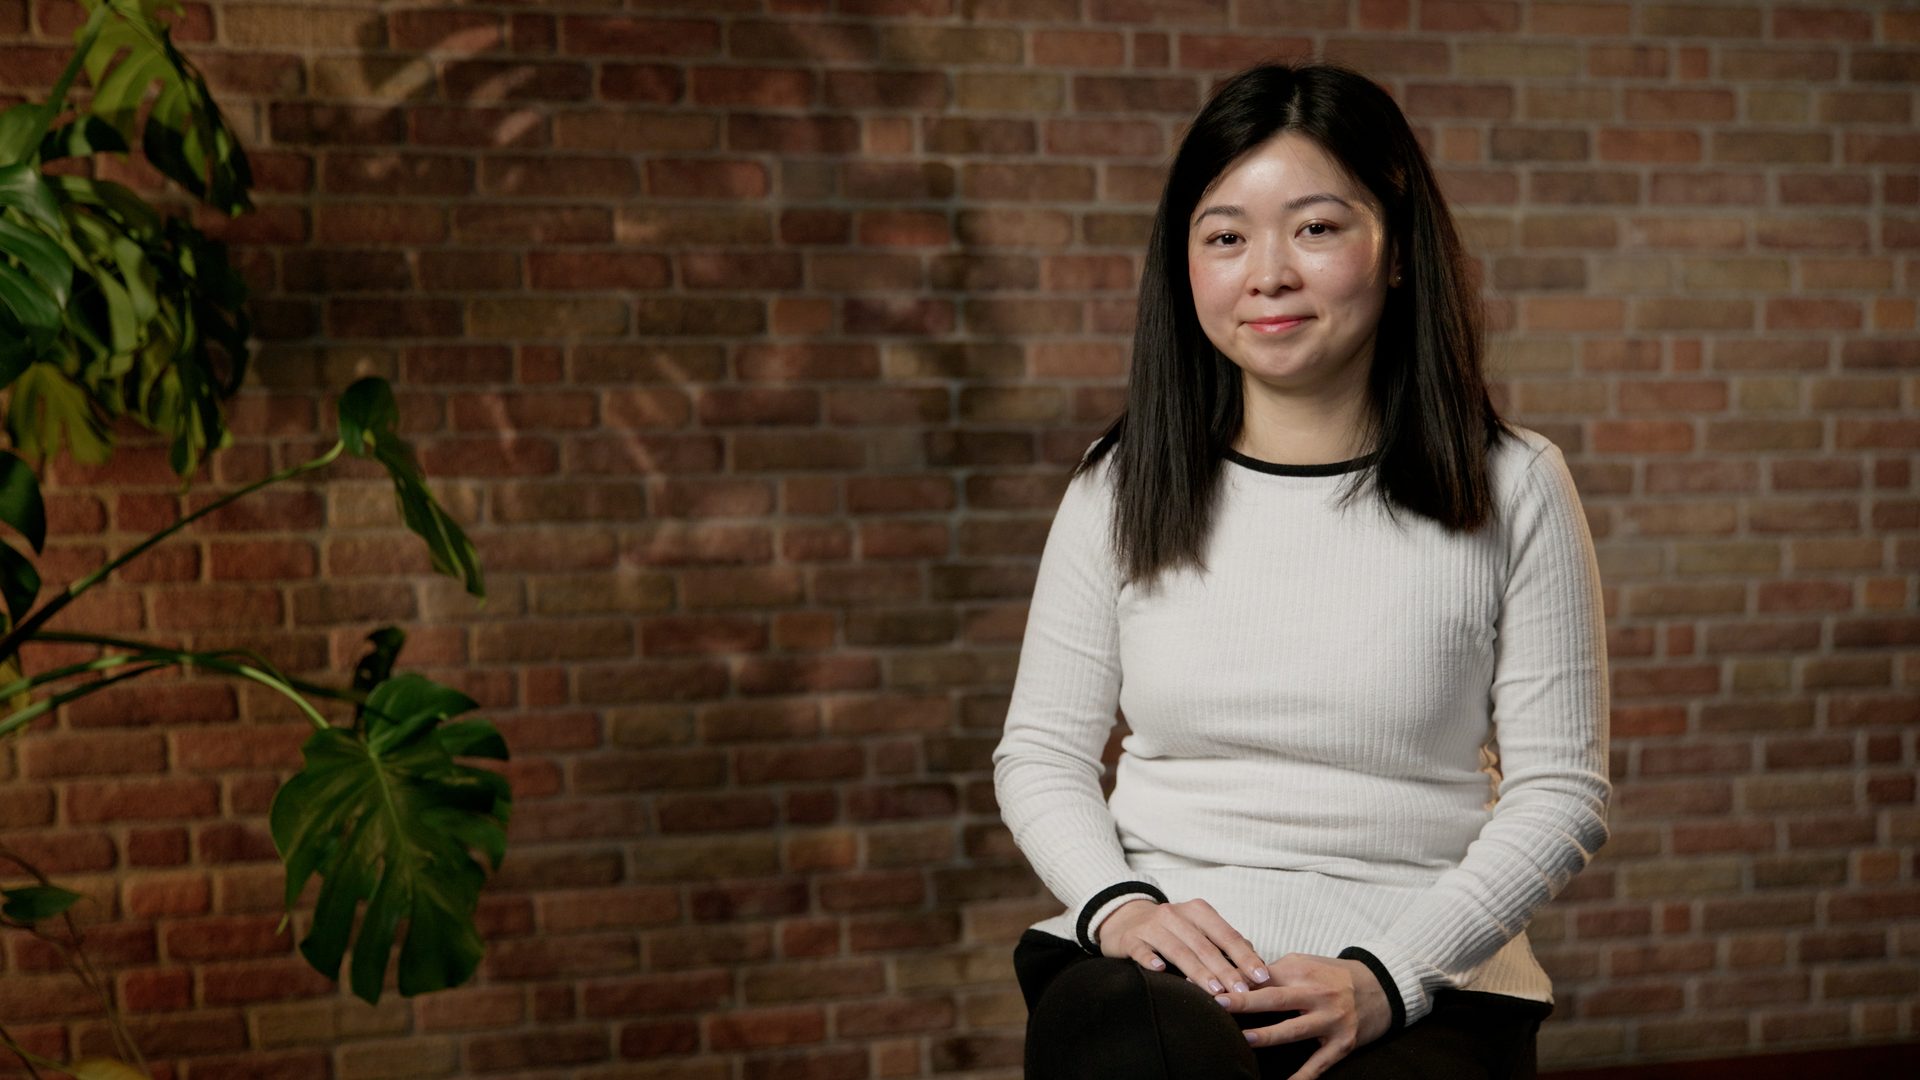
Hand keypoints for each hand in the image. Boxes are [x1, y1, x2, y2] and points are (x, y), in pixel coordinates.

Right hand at [1095, 897, 1271, 994]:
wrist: (1125, 918)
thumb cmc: (1171, 929)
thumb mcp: (1198, 928)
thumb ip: (1224, 942)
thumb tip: (1256, 960)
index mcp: (1197, 911)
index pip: (1226, 934)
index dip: (1244, 956)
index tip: (1262, 976)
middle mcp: (1175, 914)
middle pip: (1204, 945)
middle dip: (1225, 969)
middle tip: (1242, 991)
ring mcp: (1151, 926)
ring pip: (1178, 950)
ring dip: (1197, 971)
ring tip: (1214, 991)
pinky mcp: (1131, 939)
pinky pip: (1141, 949)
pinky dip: (1150, 958)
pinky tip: (1160, 970)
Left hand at [1210, 954, 1389, 1079]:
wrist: (1381, 986)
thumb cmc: (1333, 975)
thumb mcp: (1305, 964)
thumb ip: (1273, 971)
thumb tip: (1234, 976)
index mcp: (1303, 971)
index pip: (1263, 977)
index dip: (1236, 981)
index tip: (1209, 985)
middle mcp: (1318, 995)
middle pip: (1276, 999)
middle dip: (1245, 1002)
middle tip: (1218, 1005)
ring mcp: (1331, 1020)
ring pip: (1294, 1030)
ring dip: (1268, 1036)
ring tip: (1244, 1038)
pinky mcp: (1342, 1043)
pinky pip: (1318, 1063)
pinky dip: (1302, 1077)